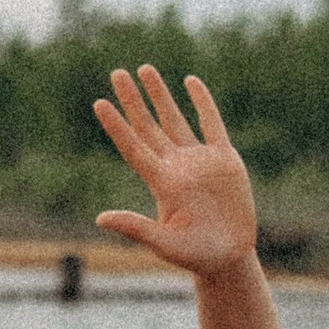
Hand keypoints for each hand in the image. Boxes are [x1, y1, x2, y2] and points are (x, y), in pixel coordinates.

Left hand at [92, 67, 257, 281]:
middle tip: (116, 73)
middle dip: (133, 100)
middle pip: (148, 126)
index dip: (117, 126)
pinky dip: (203, 102)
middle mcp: (176, 167)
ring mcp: (199, 161)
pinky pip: (211, 124)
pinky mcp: (224, 159)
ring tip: (144, 69)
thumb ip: (136, 228)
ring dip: (160, 95)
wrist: (229, 259)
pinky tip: (190, 81)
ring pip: (175, 119)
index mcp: (161, 184)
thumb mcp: (165, 244)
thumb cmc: (195, 256)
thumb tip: (100, 218)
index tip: (99, 103)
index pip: (133, 147)